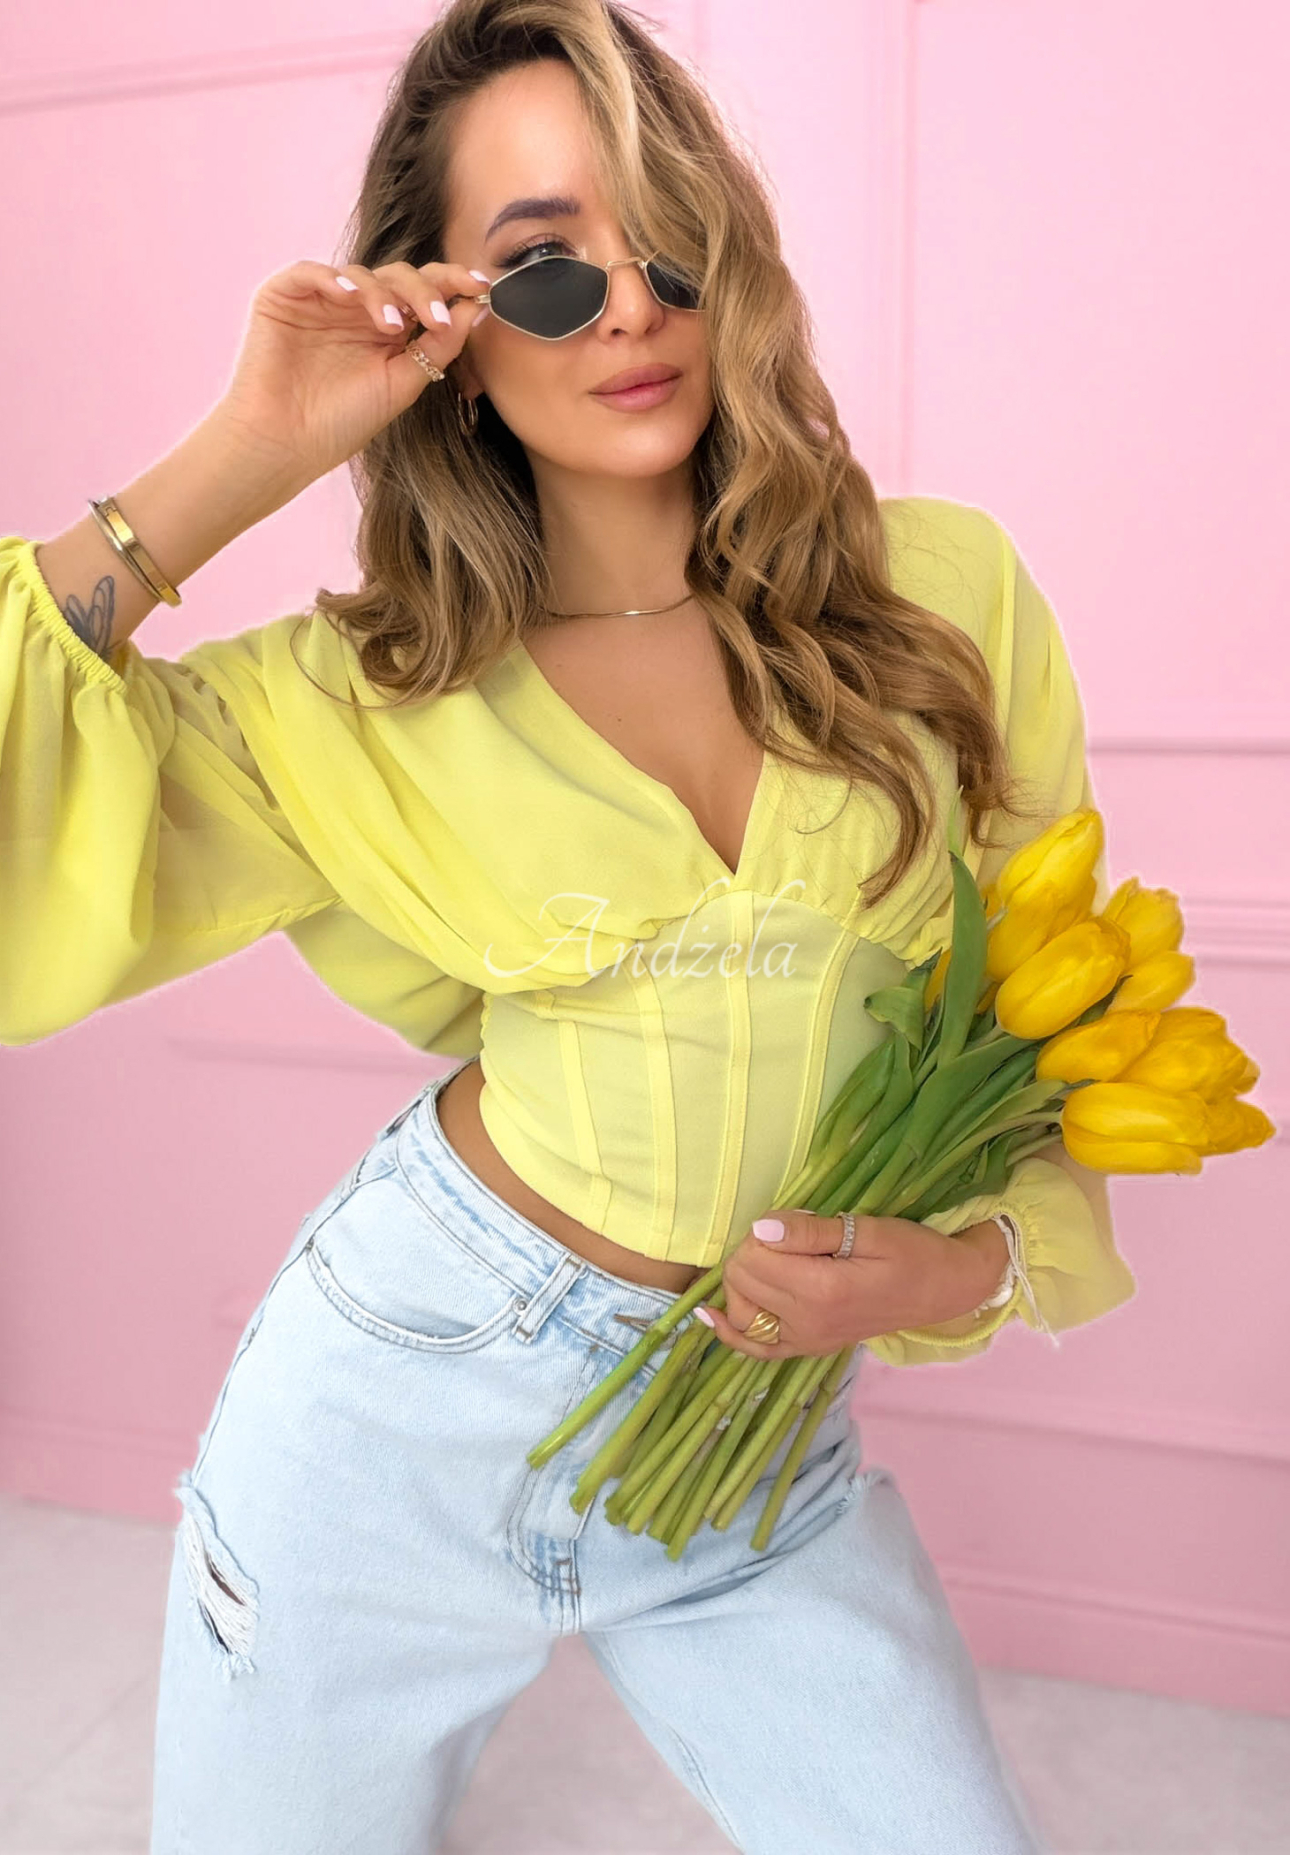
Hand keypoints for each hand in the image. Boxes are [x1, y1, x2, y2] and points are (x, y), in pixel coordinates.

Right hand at [211, 256, 489, 493]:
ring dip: (382, 294)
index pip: (423, 294)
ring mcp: (320, 301)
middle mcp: (355, 310)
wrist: (284, 444)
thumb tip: (475, 306)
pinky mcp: (283, 297)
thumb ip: (439, 346)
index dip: (451, 283)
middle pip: (398, 277)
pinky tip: (350, 296)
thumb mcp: (403, 383)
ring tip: (392, 326)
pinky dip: (332, 279)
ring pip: (361, 273)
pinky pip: (310, 272)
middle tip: (437, 316)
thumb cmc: (341, 423)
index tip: (481, 286)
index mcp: (385, 329)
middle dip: (423, 291)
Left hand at [697, 1209, 1007, 1359]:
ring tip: (771, 1259)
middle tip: (789, 1236)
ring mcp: (806, 1341)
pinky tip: (709, 1313)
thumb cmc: (912, 1252)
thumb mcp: (869, 1229)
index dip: (763, 1229)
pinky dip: (730, 1331)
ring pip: (741, 1310)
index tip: (795, 1221)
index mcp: (822, 1290)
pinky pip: (756, 1349)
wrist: (943, 1290)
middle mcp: (807, 1323)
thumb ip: (812, 1230)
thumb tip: (762, 1227)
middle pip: (741, 1279)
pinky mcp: (807, 1348)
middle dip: (751, 1250)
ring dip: (742, 1281)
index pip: (754, 1255)